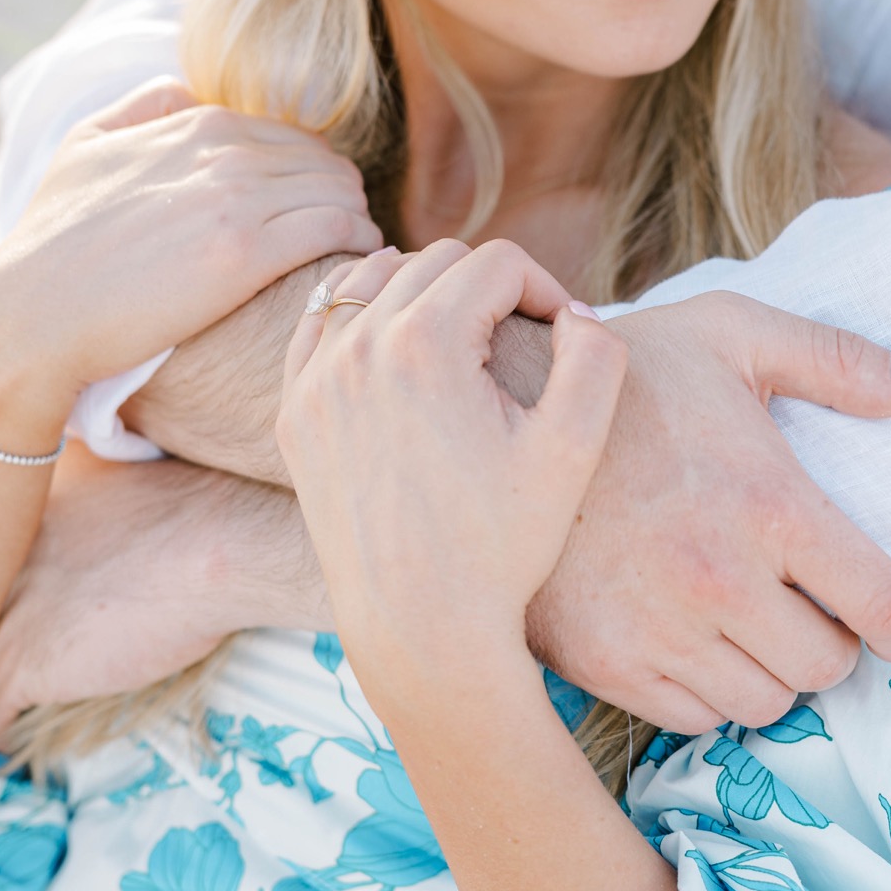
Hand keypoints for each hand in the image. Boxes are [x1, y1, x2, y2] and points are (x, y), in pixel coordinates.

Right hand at [0, 81, 381, 450]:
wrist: (29, 316)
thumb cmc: (52, 244)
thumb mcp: (85, 149)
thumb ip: (143, 109)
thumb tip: (191, 92)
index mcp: (194, 123)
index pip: (292, 135)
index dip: (312, 173)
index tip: (316, 209)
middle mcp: (221, 151)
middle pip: (325, 161)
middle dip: (342, 195)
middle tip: (347, 235)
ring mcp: (234, 199)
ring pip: (340, 190)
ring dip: (358, 220)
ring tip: (361, 254)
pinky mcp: (243, 254)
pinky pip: (337, 229)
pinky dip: (361, 243)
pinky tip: (357, 267)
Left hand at [0, 447, 329, 746]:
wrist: (212, 545)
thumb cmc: (193, 510)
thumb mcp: (121, 476)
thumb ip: (88, 492)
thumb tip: (100, 504)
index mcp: (18, 510)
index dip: (1, 594)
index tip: (18, 615)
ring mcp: (4, 611)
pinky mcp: (20, 663)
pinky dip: (0, 734)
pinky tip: (14, 741)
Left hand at [276, 241, 627, 712]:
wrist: (421, 629)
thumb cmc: (504, 544)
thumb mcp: (574, 449)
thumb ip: (596, 357)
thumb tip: (574, 310)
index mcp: (426, 343)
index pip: (498, 262)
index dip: (545, 288)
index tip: (560, 337)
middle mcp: (358, 348)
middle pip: (436, 261)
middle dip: (487, 289)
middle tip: (518, 347)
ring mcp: (315, 379)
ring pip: (373, 280)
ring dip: (422, 292)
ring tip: (462, 343)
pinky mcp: (294, 413)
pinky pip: (322, 325)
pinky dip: (362, 321)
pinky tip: (399, 357)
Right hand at [527, 292, 890, 731]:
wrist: (491, 418)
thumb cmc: (624, 373)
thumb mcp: (729, 333)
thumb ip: (834, 359)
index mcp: (769, 504)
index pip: (884, 606)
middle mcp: (721, 580)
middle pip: (827, 668)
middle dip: (832, 641)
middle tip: (810, 608)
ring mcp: (661, 630)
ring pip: (764, 704)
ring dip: (772, 671)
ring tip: (751, 624)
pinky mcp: (608, 663)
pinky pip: (695, 719)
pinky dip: (709, 691)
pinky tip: (696, 640)